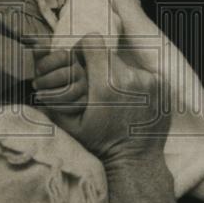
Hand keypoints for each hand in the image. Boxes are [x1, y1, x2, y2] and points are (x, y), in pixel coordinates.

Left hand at [32, 48, 87, 114]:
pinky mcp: (85, 102)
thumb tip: (35, 46)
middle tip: (35, 84)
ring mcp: (84, 87)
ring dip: (51, 95)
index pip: (63, 57)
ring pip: (71, 91)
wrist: (55, 94)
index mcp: (71, 59)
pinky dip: (58, 106)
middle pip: (67, 75)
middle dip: (47, 81)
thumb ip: (40, 54)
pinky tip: (47, 104)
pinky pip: (75, 106)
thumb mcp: (44, 64)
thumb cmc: (48, 76)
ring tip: (38, 95)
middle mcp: (80, 72)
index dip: (48, 63)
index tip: (37, 70)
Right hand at [48, 35, 170, 166]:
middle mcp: (130, 78)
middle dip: (100, 65)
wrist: (135, 161)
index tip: (82, 64)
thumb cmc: (100, 144)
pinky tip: (132, 102)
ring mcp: (150, 81)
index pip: (92, 42)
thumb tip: (40, 81)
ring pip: (126, 63)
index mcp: (106, 84)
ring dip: (117, 75)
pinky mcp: (163, 86)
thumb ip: (53, 99)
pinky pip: (143, 73)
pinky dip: (136, 83)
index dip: (83, 50)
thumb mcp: (70, 124)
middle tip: (97, 86)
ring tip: (116, 98)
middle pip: (109, 53)